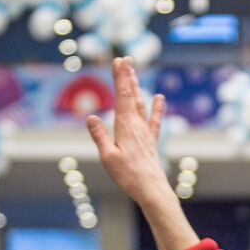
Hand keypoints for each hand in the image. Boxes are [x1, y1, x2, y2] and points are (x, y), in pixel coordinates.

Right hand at [86, 58, 170, 208]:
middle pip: (132, 96)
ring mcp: (145, 132)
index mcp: (125, 126)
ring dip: (137, 88)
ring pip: (141, 104)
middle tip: (126, 59)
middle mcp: (137, 125)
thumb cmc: (128, 176)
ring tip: (134, 73)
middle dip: (127, 76)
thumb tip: (91, 117)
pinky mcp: (151, 141)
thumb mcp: (108, 158)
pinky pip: (154, 120)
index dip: (120, 77)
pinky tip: (159, 97)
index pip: (122, 96)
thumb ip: (100, 136)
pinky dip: (156, 108)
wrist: (152, 189)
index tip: (119, 60)